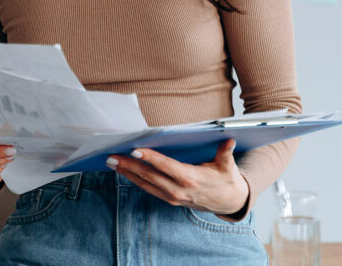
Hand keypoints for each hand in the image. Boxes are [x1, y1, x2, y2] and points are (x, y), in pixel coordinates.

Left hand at [106, 139, 249, 218]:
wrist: (230, 203)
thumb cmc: (227, 180)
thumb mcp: (228, 166)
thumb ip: (225, 152)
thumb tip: (228, 139)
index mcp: (191, 179)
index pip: (166, 166)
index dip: (149, 158)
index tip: (135, 149)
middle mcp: (179, 190)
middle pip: (149, 176)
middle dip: (129, 165)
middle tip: (112, 156)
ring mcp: (173, 197)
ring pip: (145, 184)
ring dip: (127, 173)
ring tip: (112, 162)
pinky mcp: (170, 200)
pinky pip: (149, 189)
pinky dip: (135, 180)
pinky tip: (125, 171)